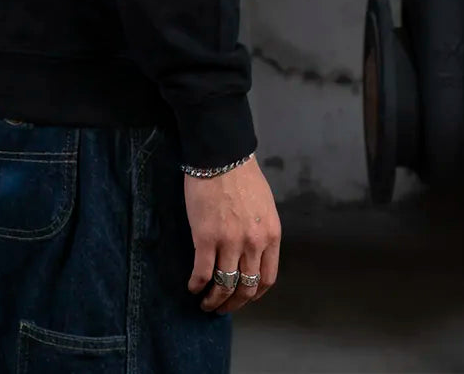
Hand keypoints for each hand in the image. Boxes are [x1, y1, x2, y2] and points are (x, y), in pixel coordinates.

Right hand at [184, 155, 280, 313]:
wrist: (220, 155)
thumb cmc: (242, 176)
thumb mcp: (264, 206)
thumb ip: (261, 231)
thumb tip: (252, 253)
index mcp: (271, 235)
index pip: (267, 278)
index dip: (254, 294)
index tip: (244, 298)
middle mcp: (253, 244)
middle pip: (246, 288)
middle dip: (234, 303)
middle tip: (222, 308)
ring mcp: (229, 242)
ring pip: (224, 285)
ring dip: (214, 300)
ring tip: (205, 303)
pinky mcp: (205, 238)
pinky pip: (203, 272)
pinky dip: (197, 285)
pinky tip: (192, 287)